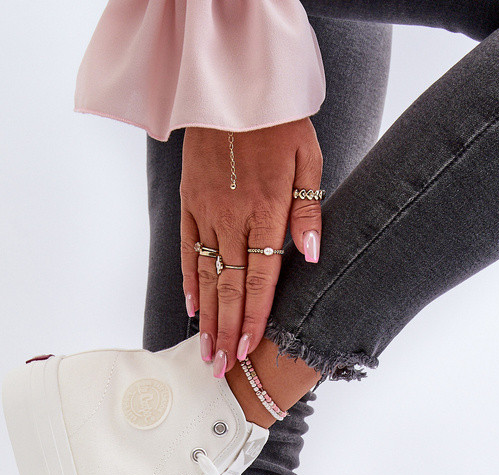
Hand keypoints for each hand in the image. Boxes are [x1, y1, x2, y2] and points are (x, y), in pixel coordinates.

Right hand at [180, 119, 322, 374]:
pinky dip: (190, 280)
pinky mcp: (189, 201)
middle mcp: (233, 216)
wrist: (232, 80)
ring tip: (206, 353)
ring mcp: (207, 210)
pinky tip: (192, 307)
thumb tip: (310, 256)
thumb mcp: (308, 158)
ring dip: (207, 318)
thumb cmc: (279, 120)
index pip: (262, 277)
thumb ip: (309, 212)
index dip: (256, 317)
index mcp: (266, 210)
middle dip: (227, 332)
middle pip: (231, 287)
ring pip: (207, 275)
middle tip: (221, 370)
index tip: (250, 350)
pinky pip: (188, 248)